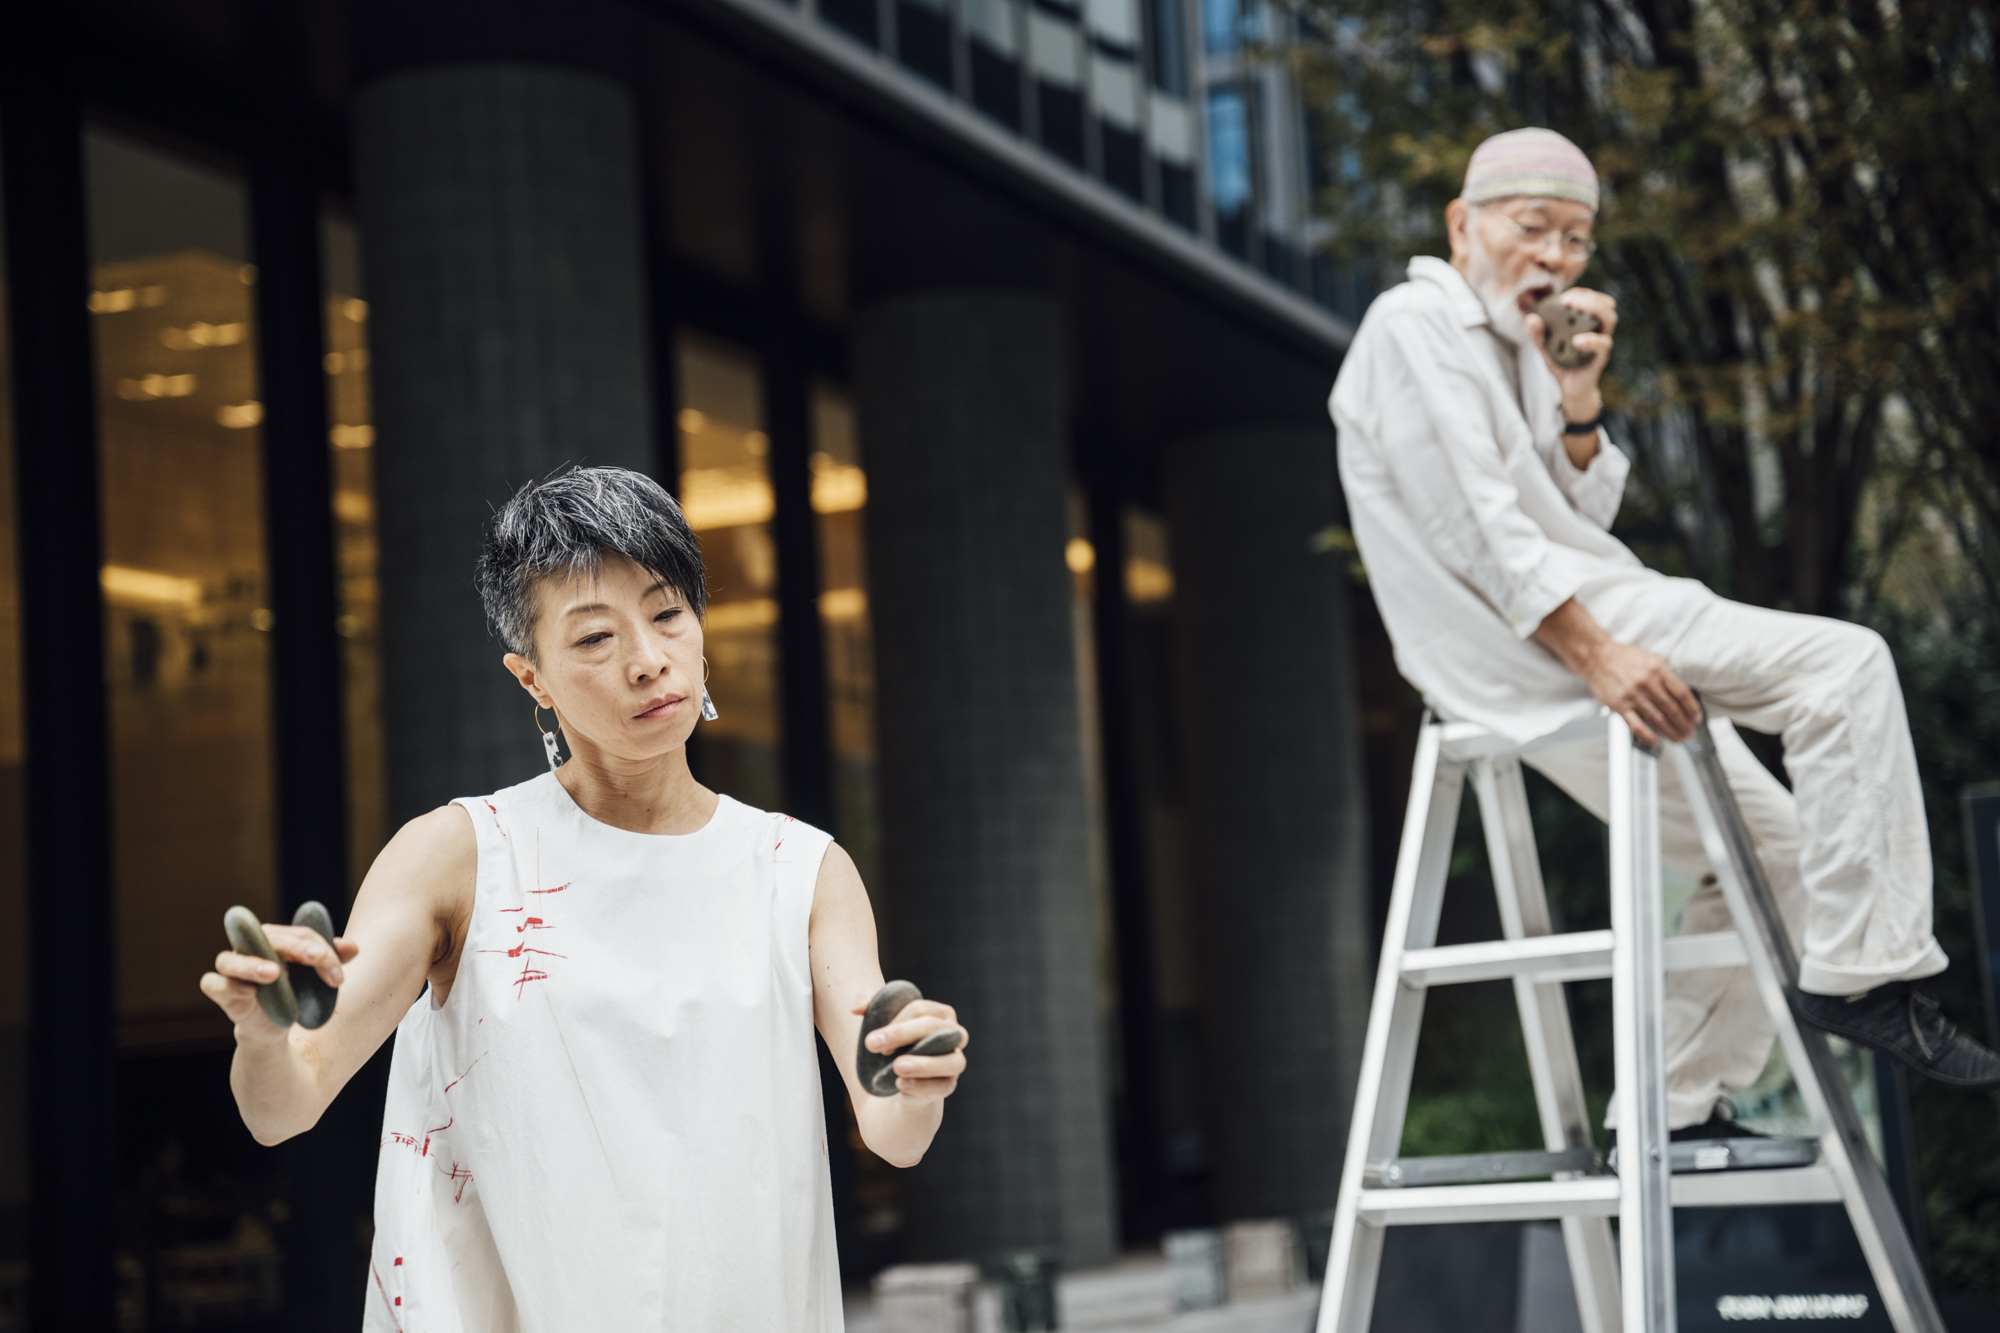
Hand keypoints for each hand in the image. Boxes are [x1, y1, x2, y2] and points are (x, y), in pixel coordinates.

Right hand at [200, 924, 357, 1044]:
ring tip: (274, 973)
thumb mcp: (318, 975)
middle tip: (317, 958)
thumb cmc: (297, 989)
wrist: (280, 1021)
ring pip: (230, 960)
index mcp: (276, 938)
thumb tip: (354, 947)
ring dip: (251, 965)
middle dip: (296, 947)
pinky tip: (247, 991)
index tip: (339, 975)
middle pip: (268, 938)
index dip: (321, 949)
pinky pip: (213, 984)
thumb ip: (334, 959)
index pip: (299, 934)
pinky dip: (226, 985)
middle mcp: (250, 948)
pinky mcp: (222, 992)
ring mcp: (232, 970)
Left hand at [855, 997, 967, 1105]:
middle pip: (933, 1028)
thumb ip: (868, 1003)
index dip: (897, 1022)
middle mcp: (954, 1034)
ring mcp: (954, 1060)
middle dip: (902, 1035)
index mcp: (940, 1013)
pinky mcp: (949, 1084)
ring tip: (898, 1067)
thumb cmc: (893, 1041)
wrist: (897, 1076)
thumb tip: (855, 1008)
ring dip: (924, 1064)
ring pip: (951, 1060)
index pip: (920, 1009)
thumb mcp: (879, 1019)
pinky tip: (901, 1084)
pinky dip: (923, 1086)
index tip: (874, 1038)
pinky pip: (944, 1086)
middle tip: (873, 1046)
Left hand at [1525, 286, 1617, 423]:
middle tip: (1568, 300)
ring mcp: (1601, 341)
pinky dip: (1591, 340)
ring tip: (1575, 309)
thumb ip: (1538, 334)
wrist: (1570, 389)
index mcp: (1586, 323)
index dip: (1580, 293)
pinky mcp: (1601, 356)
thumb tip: (1530, 317)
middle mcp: (1598, 329)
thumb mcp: (1545, 348)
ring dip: (1594, 309)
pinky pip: (1603, 344)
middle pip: (1606, 304)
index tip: (1564, 296)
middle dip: (1589, 297)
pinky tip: (1576, 340)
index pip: (1591, 299)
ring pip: (1610, 318)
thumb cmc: (1562, 364)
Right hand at [1579, 639, 1700, 746]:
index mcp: (1657, 669)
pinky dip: (1648, 736)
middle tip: (1690, 732)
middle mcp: (1646, 683)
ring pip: (1657, 719)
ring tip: (1678, 739)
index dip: (1692, 708)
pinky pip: (1636, 725)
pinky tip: (1656, 741)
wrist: (1596, 657)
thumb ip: (1664, 675)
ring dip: (1671, 732)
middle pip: (1672, 709)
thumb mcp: (1649, 658)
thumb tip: (1680, 694)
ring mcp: (1633, 696)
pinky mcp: (1619, 705)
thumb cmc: (1622, 657)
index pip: (1681, 693)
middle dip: (1684, 724)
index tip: (1696, 718)